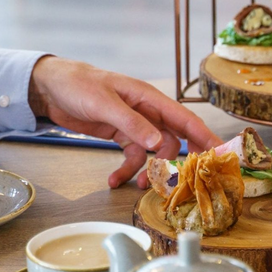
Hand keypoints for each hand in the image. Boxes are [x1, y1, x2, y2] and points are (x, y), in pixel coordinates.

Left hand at [28, 57, 221, 187]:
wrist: (49, 87)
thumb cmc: (78, 84)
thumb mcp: (104, 103)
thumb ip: (132, 123)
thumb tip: (159, 143)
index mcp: (149, 98)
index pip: (185, 118)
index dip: (205, 136)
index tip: (221, 153)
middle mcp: (147, 112)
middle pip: (175, 138)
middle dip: (182, 160)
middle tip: (189, 181)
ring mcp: (134, 124)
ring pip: (154, 152)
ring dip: (150, 170)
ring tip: (141, 187)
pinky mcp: (120, 134)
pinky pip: (132, 156)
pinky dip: (126, 170)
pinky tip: (114, 181)